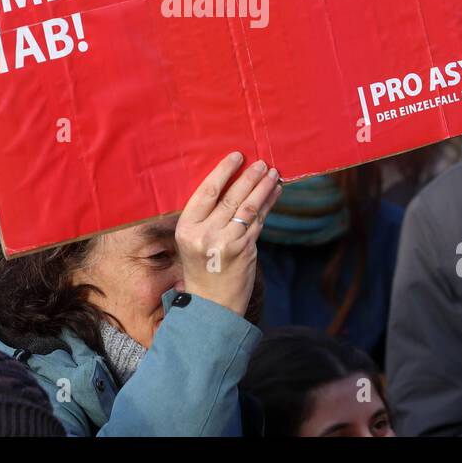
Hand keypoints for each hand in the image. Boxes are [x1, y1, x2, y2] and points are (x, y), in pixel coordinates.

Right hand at [174, 152, 280, 316]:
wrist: (212, 306)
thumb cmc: (202, 269)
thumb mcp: (193, 241)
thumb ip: (207, 217)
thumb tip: (230, 184)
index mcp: (186, 228)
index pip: (206, 192)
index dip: (223, 171)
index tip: (236, 156)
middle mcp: (205, 234)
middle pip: (231, 197)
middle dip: (249, 177)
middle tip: (261, 163)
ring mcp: (227, 243)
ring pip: (249, 207)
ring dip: (263, 188)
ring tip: (272, 173)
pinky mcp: (245, 250)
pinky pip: (259, 222)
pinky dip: (268, 205)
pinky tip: (275, 193)